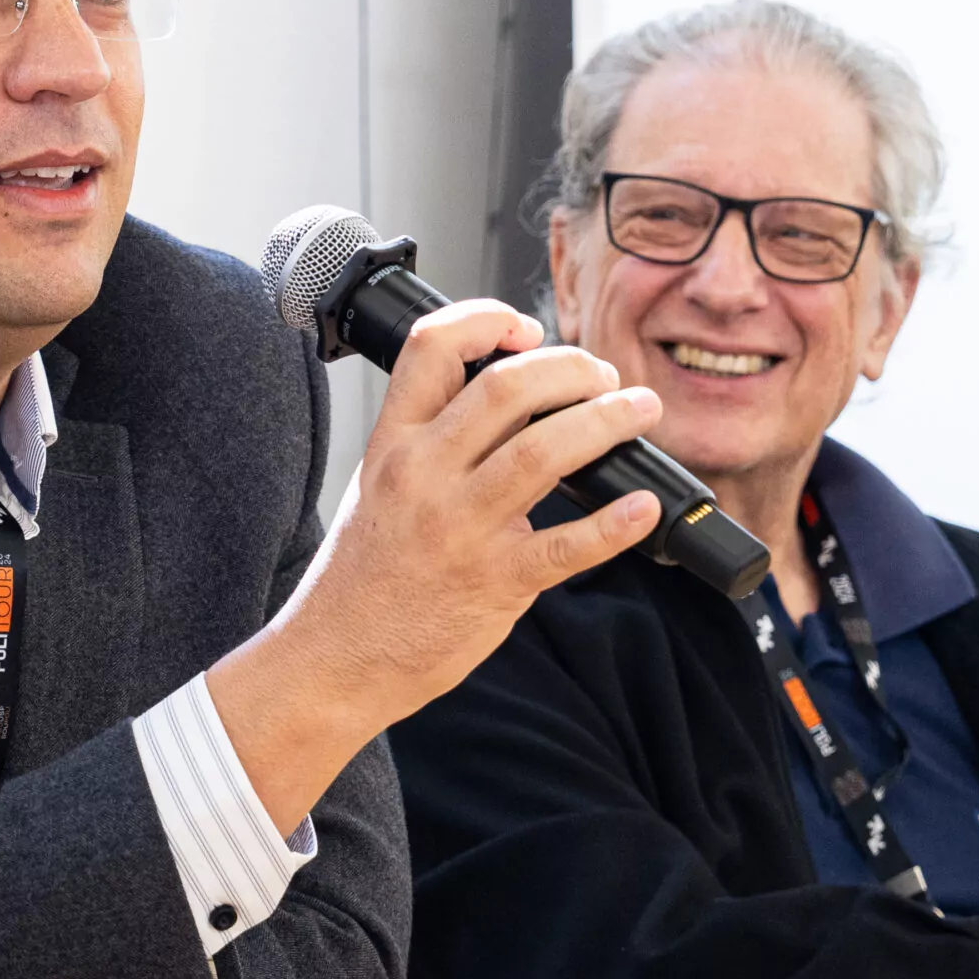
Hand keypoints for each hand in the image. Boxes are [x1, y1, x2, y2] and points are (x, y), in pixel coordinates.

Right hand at [206, 301, 663, 827]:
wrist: (335, 658)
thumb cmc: (364, 574)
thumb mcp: (378, 487)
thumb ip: (436, 443)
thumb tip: (515, 401)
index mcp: (393, 444)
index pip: (431, 348)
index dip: (487, 320)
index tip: (527, 329)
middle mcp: (423, 475)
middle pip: (508, 389)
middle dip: (572, 369)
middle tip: (604, 377)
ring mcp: (460, 528)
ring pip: (544, 451)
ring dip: (606, 422)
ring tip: (638, 413)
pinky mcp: (494, 582)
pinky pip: (567, 546)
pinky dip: (615, 523)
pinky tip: (642, 507)